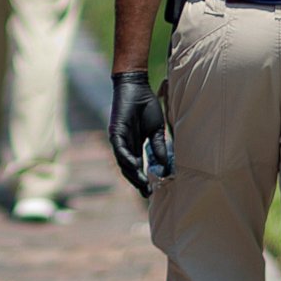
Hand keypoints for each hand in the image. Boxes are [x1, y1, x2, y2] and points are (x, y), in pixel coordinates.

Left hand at [109, 71, 164, 197]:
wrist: (137, 87)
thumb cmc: (146, 106)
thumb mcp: (157, 130)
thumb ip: (159, 147)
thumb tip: (166, 166)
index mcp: (135, 145)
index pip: (138, 167)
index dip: (144, 179)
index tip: (153, 190)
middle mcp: (125, 145)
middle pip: (129, 168)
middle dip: (138, 181)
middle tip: (148, 192)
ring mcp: (119, 139)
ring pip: (123, 162)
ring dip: (132, 173)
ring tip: (143, 184)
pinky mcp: (115, 132)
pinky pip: (119, 149)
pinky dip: (126, 158)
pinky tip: (135, 167)